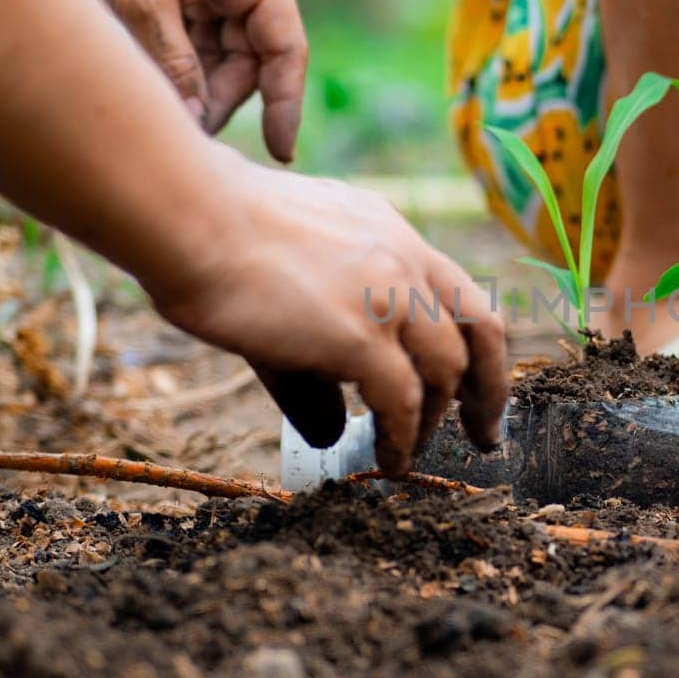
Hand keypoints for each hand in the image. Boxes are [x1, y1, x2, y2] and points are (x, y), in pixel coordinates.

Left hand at [53, 0, 307, 161]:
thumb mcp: (141, 3)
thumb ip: (175, 66)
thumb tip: (196, 124)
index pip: (285, 51)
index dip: (286, 106)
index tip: (282, 153)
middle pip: (254, 56)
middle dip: (224, 95)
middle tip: (191, 132)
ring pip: (225, 50)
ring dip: (200, 80)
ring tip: (166, 106)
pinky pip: (201, 34)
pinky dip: (182, 60)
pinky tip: (156, 77)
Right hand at [145, 148, 509, 475]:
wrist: (188, 215)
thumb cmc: (215, 239)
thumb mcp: (290, 281)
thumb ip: (320, 355)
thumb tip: (328, 429)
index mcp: (390, 232)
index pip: (461, 291)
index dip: (477, 344)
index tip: (475, 383)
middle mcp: (404, 256)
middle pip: (481, 329)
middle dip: (490, 389)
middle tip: (485, 433)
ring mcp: (388, 294)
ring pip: (447, 370)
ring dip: (436, 420)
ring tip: (413, 454)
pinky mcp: (359, 333)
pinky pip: (401, 401)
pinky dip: (401, 439)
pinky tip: (388, 462)